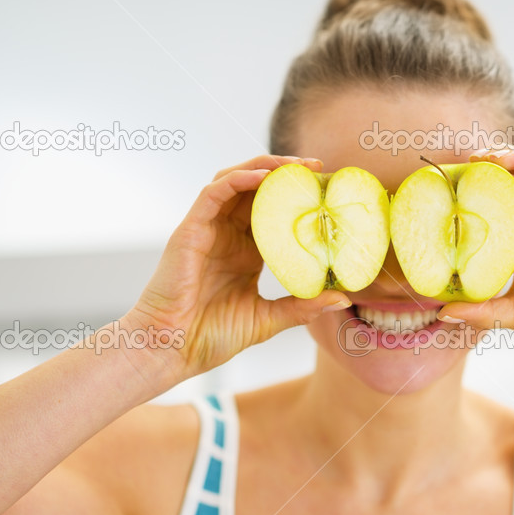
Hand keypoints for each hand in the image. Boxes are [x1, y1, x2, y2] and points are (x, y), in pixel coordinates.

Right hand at [120, 155, 350, 387]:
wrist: (171, 349)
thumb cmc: (212, 336)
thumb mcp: (268, 319)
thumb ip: (302, 306)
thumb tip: (342, 297)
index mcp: (246, 252)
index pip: (274, 213)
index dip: (298, 198)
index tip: (328, 192)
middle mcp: (227, 235)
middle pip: (257, 189)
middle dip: (287, 173)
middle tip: (319, 168)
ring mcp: (208, 230)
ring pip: (235, 181)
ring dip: (265, 167)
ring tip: (297, 165)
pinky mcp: (190, 230)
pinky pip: (214, 192)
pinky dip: (239, 179)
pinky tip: (264, 176)